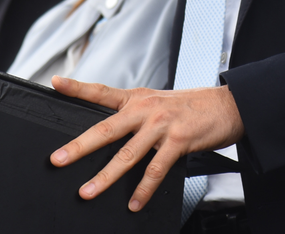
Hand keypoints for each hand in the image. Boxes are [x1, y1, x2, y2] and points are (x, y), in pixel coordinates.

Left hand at [49, 76, 244, 210]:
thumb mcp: (160, 101)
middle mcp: (146, 109)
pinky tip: (134, 202)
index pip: (102, 91)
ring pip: (127, 154)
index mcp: (138, 98)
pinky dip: (143, 190)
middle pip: (107, 129)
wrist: (228, 105)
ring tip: (88, 191)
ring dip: (105, 176)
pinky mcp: (178, 141)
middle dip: (80, 146)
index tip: (56, 83)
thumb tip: (114, 132)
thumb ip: (136, 114)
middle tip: (58, 159)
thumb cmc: (192, 106)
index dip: (78, 87)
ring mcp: (162, 125)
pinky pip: (156, 170)